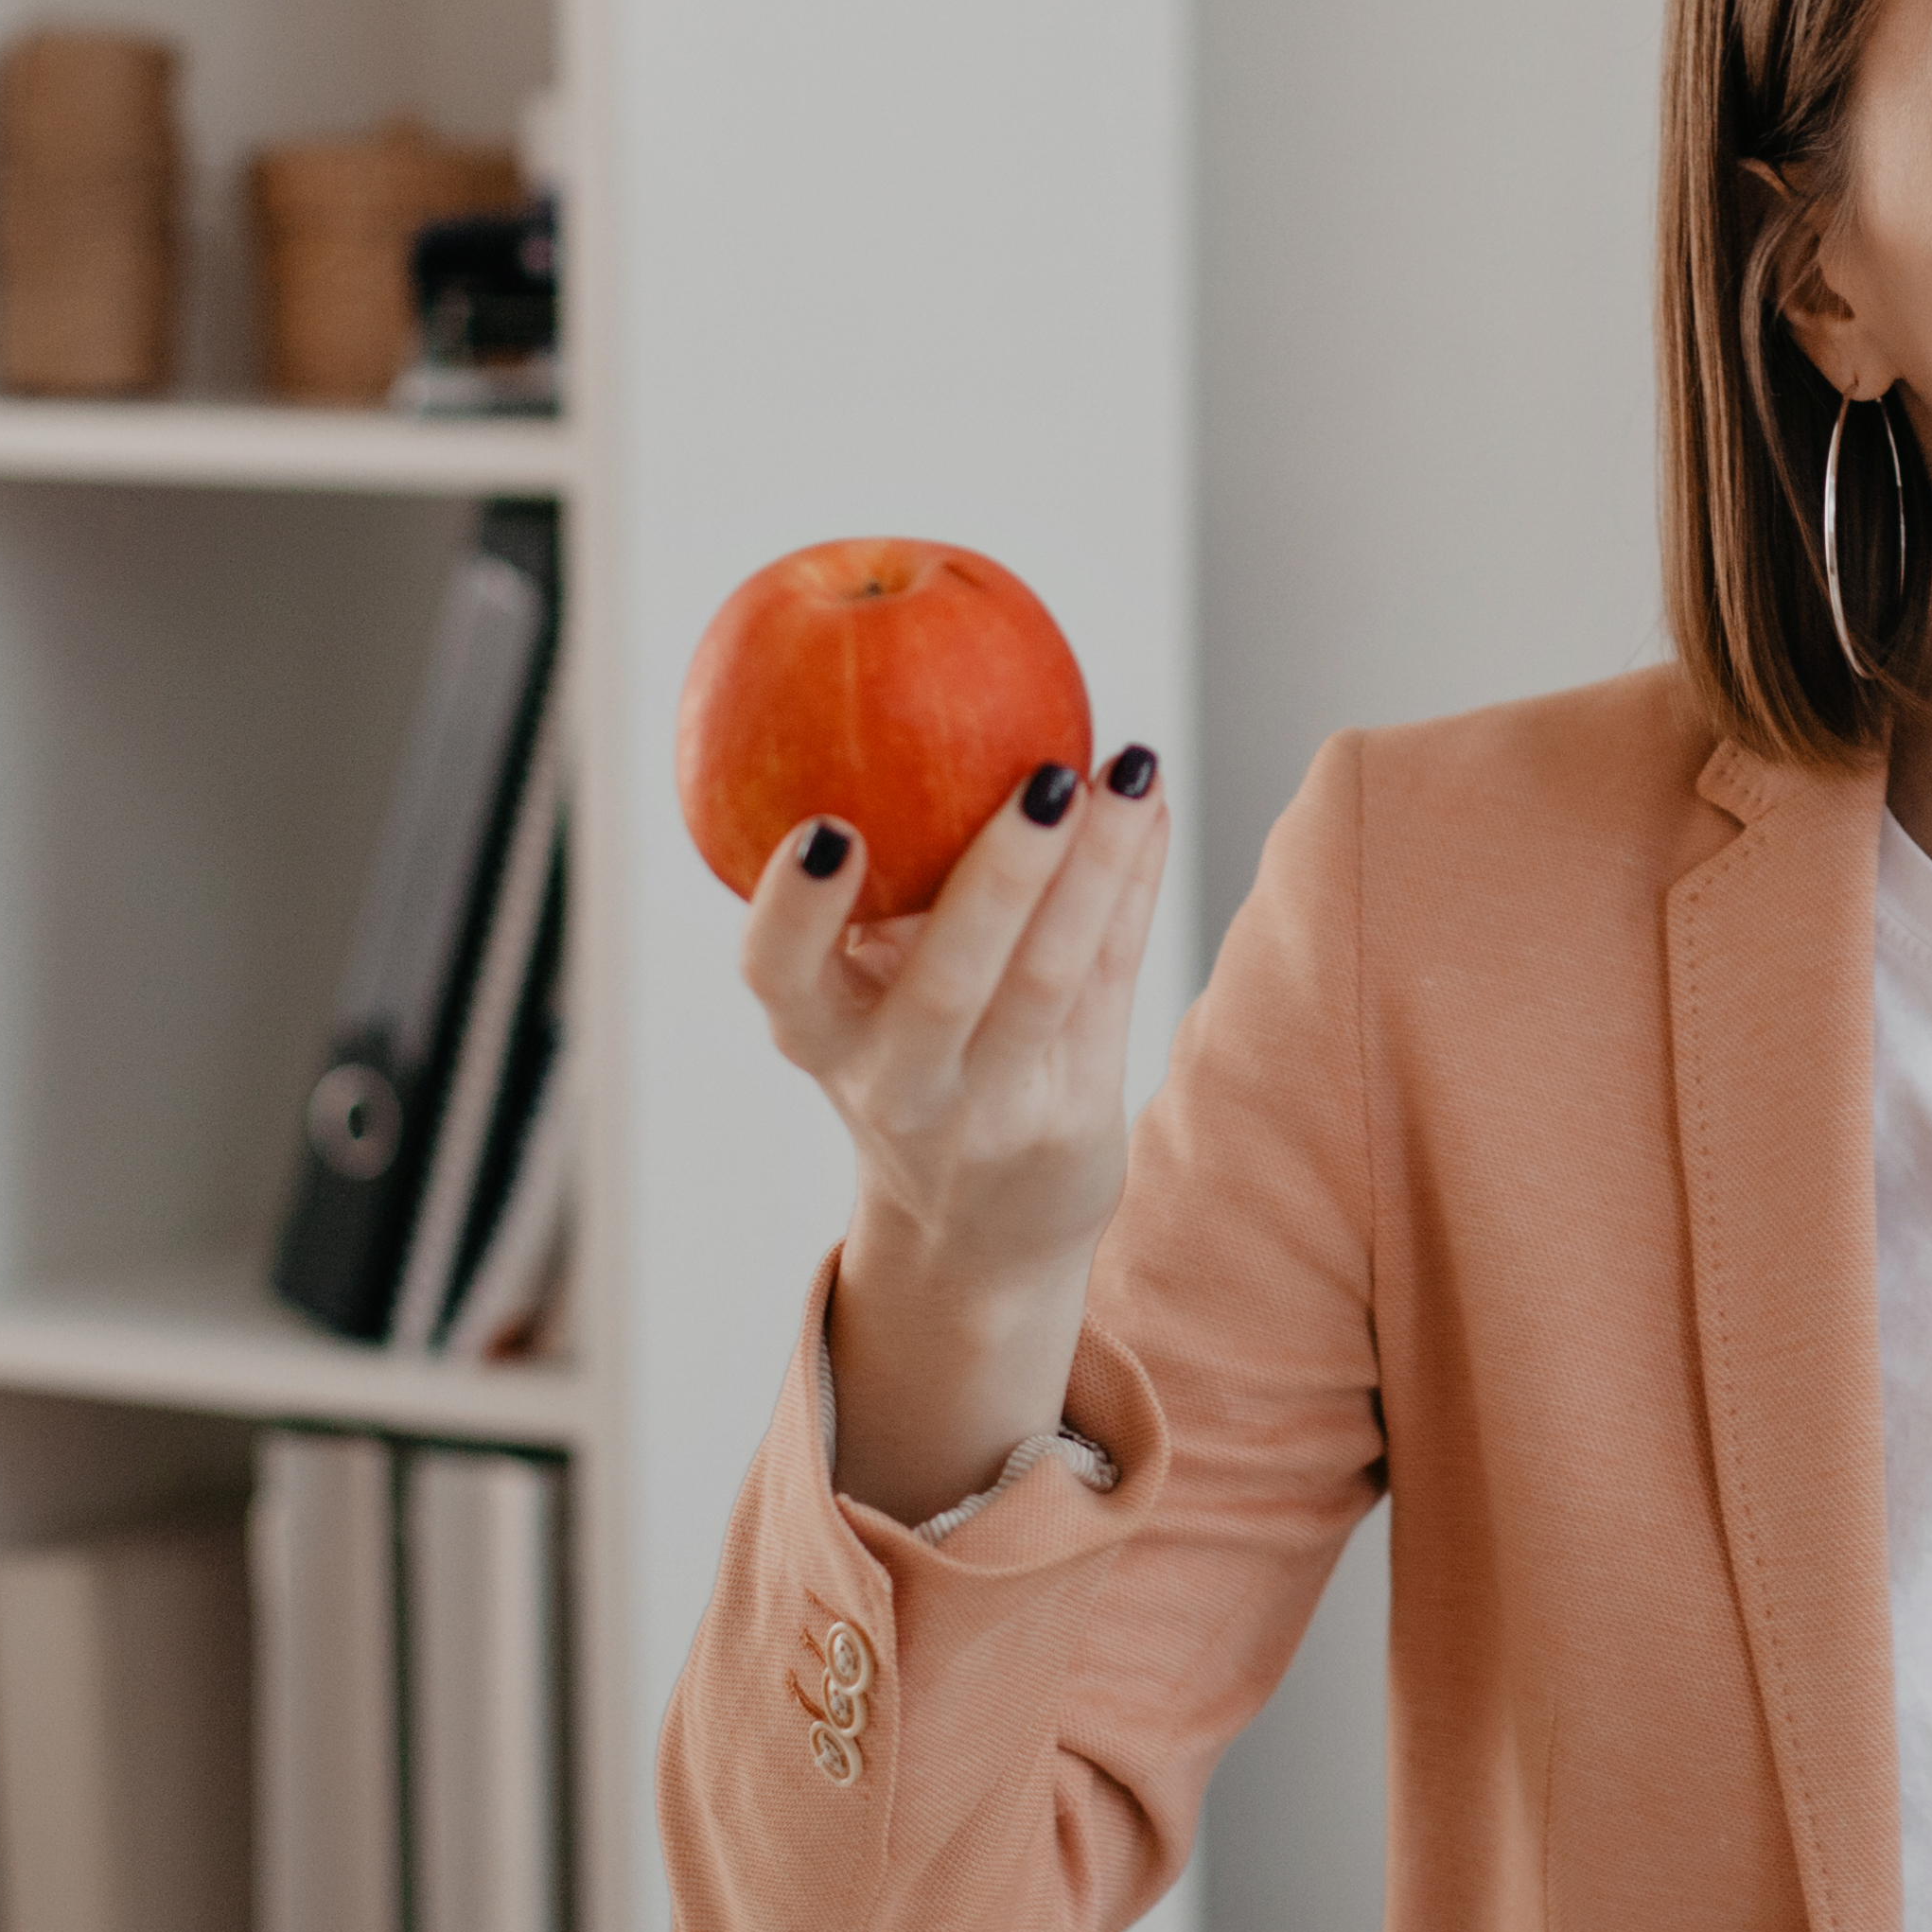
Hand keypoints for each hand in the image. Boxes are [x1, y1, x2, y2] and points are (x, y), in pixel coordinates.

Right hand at [739, 748, 1170, 1523]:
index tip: (824, 829)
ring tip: (1128, 771)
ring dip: (1099, 868)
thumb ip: (873, 891)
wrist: (970, 1240)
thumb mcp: (854, 996)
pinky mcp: (1073, 1122)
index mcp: (817, 1035)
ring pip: (1051, 982)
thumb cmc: (905, 1060)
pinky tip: (1151, 810)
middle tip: (1046, 774)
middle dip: (999, 876)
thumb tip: (903, 691)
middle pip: (949, 983)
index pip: (781, 976)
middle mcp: (896, 1084)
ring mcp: (990, 1113)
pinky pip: (1110, 985)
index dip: (795, 910)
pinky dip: (1134, 888)